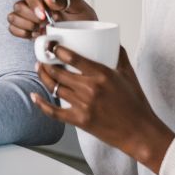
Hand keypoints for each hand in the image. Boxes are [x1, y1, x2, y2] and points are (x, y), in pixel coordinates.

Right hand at [7, 0, 96, 39]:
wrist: (85, 36)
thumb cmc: (83, 19)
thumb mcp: (80, 7)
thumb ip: (64, 0)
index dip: (35, 5)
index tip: (45, 16)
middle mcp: (35, 1)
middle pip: (19, 5)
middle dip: (30, 17)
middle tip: (43, 24)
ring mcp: (29, 15)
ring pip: (12, 16)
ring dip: (25, 25)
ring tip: (40, 30)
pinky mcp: (26, 27)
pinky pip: (12, 28)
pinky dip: (21, 33)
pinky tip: (35, 35)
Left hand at [32, 46, 174, 173]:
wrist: (140, 132)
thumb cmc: (136, 104)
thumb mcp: (129, 75)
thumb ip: (120, 56)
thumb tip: (114, 42)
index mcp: (102, 75)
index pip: (72, 58)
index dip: (57, 50)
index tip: (51, 45)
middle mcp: (90, 89)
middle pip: (58, 72)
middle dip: (46, 62)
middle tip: (43, 57)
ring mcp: (83, 105)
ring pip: (54, 88)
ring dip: (44, 77)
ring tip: (40, 69)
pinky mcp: (79, 121)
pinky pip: (54, 112)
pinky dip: (41, 104)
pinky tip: (35, 96)